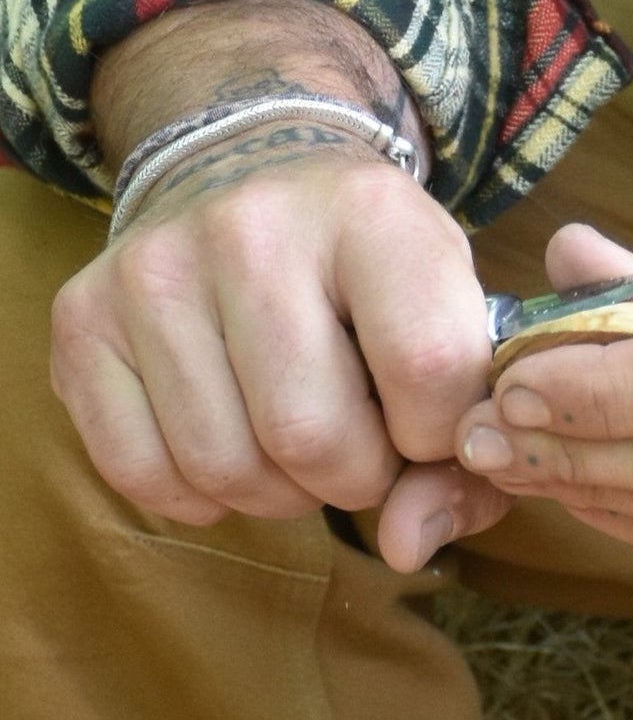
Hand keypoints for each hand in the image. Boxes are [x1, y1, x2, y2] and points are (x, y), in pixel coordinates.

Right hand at [51, 128, 509, 571]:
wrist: (255, 173)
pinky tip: (234, 439)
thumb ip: (462, 440)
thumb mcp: (453, 314)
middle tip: (363, 440)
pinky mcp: (84, 316)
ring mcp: (155, 268)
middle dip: (356, 476)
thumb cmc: (375, 268)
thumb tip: (408, 545)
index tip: (428, 420)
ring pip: (226, 468)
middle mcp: (254, 226)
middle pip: (313, 435)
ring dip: (281, 492)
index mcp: (373, 210)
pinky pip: (141, 473)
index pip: (428, 368)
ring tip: (302, 436)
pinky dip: (200, 494)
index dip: (439, 434)